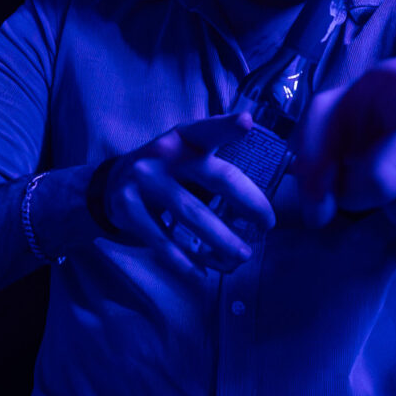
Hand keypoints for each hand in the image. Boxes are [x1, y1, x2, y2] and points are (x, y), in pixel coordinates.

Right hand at [95, 114, 275, 274]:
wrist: (108, 185)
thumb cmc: (167, 171)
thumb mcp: (188, 154)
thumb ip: (223, 161)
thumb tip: (286, 176)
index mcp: (184, 137)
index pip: (209, 129)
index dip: (228, 126)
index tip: (247, 123)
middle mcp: (164, 155)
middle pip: (216, 178)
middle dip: (249, 203)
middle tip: (267, 224)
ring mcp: (144, 181)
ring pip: (193, 215)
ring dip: (222, 240)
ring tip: (243, 256)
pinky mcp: (128, 209)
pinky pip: (162, 241)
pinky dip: (184, 260)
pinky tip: (202, 273)